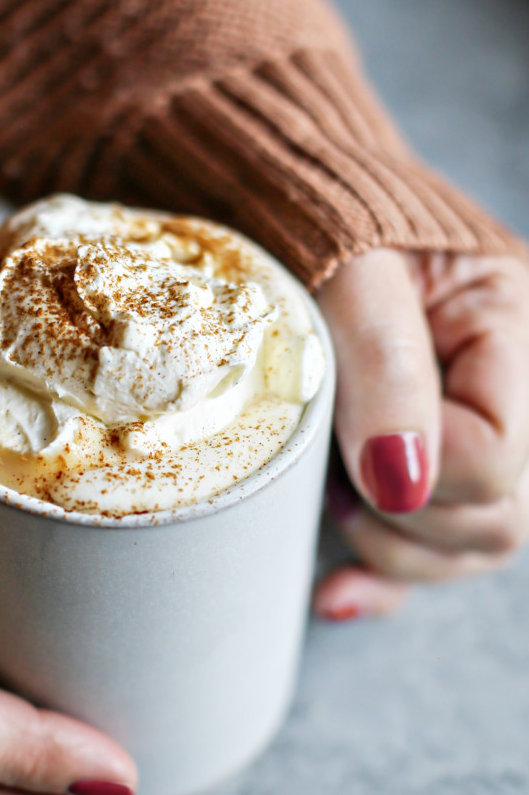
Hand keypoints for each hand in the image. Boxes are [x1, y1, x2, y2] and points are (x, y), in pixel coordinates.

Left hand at [313, 249, 528, 618]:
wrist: (288, 200)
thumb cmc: (318, 220)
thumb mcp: (349, 270)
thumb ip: (385, 363)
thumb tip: (403, 481)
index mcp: (512, 327)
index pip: (497, 455)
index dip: (422, 467)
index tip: (352, 438)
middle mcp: (509, 389)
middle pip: (500, 517)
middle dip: (411, 520)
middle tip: (339, 476)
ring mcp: (471, 432)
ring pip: (474, 545)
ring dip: (394, 549)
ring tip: (332, 500)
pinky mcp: (428, 462)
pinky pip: (432, 550)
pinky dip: (385, 579)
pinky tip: (334, 594)